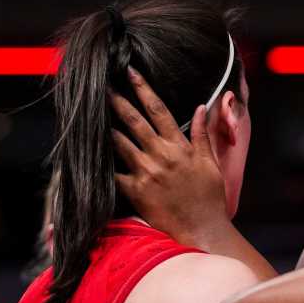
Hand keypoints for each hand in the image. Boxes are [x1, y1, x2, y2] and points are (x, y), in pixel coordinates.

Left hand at [109, 66, 229, 245]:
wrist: (203, 229)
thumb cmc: (209, 199)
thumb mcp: (210, 163)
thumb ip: (202, 134)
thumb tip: (202, 107)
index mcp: (180, 146)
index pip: (159, 110)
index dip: (143, 89)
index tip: (131, 73)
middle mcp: (161, 155)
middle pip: (134, 121)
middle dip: (117, 101)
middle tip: (102, 86)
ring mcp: (147, 172)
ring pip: (121, 143)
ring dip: (107, 127)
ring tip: (92, 115)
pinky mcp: (137, 191)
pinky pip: (115, 174)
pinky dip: (104, 164)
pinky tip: (92, 154)